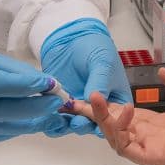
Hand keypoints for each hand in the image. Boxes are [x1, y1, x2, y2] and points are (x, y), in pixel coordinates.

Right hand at [0, 45, 60, 145]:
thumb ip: (14, 72)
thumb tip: (45, 84)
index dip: (26, 86)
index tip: (51, 84)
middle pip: (0, 112)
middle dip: (34, 109)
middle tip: (56, 103)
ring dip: (27, 124)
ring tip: (46, 115)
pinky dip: (10, 130)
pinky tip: (23, 122)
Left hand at [41, 17, 126, 135]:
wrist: (71, 38)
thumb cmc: (95, 47)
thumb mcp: (103, 63)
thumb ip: (100, 82)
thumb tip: (95, 100)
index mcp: (116, 100)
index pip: (115, 119)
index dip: (108, 125)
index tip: (98, 125)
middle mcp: (98, 108)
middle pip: (93, 125)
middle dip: (85, 126)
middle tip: (77, 122)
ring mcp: (79, 107)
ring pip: (74, 124)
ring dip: (67, 126)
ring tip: (60, 122)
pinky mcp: (61, 104)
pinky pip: (58, 117)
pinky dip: (52, 120)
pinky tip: (48, 118)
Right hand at [70, 69, 164, 164]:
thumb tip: (163, 74)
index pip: (132, 118)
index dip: (113, 107)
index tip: (95, 95)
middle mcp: (158, 139)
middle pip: (118, 128)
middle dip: (97, 114)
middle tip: (76, 101)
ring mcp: (156, 150)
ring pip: (117, 138)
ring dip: (102, 119)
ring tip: (93, 99)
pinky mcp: (157, 157)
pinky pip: (127, 146)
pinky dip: (117, 129)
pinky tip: (118, 110)